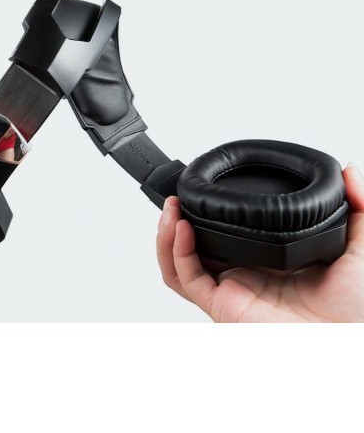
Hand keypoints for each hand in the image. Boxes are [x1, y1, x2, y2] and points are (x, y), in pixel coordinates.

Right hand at [156, 164, 363, 321]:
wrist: (344, 341)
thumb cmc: (353, 312)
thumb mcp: (359, 248)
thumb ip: (358, 208)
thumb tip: (349, 172)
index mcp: (264, 260)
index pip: (222, 237)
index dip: (205, 216)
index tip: (201, 194)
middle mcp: (240, 275)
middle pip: (191, 250)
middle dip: (174, 223)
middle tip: (175, 200)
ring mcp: (228, 290)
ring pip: (179, 265)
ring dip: (167, 237)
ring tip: (171, 210)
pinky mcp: (221, 304)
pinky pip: (187, 278)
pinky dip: (177, 252)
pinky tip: (182, 230)